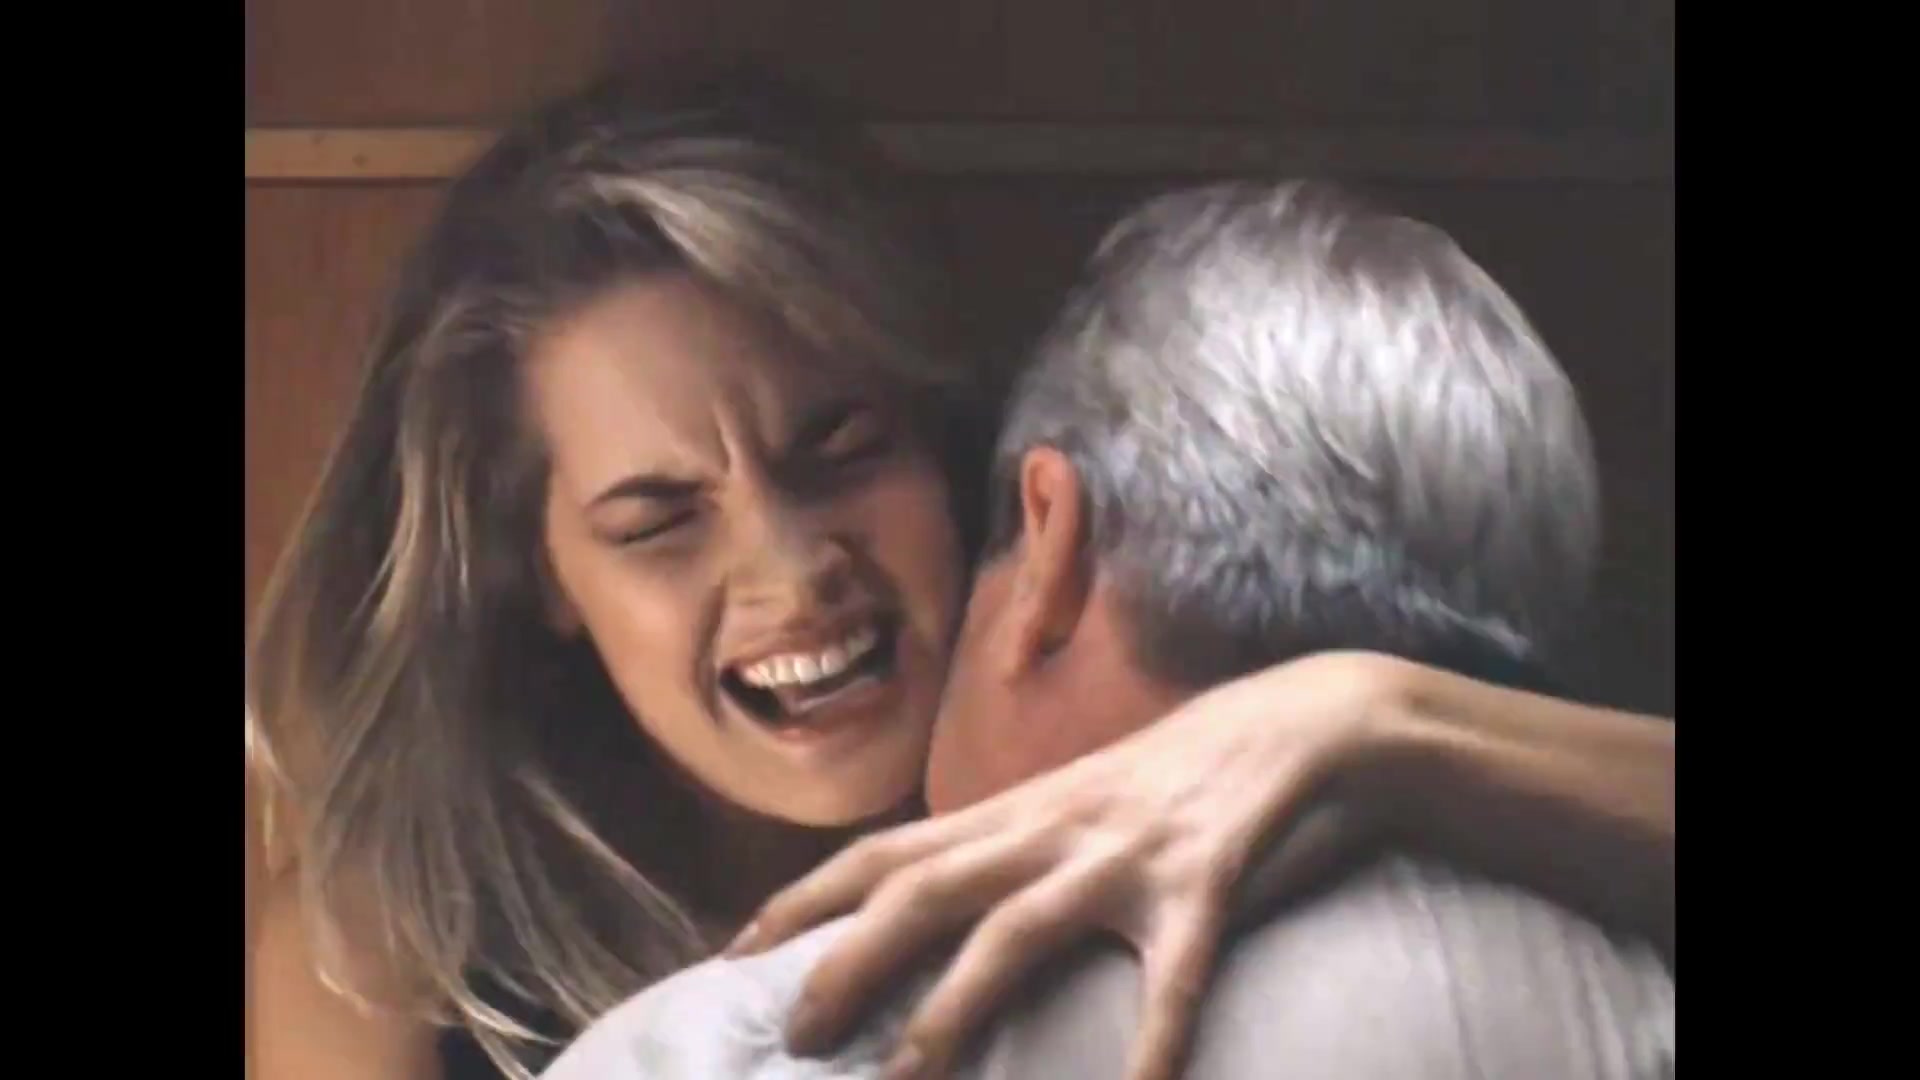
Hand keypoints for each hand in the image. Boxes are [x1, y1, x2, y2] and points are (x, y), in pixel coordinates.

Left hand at [729, 651, 1403, 1079]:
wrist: (1306, 719)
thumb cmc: (1186, 771)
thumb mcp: (1082, 798)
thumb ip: (1015, 844)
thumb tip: (943, 903)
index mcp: (1017, 810)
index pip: (884, 850)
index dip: (804, 901)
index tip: (735, 954)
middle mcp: (1053, 826)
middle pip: (924, 887)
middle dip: (849, 959)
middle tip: (794, 1034)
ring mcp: (1126, 854)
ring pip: (1016, 931)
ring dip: (954, 1008)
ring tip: (903, 1078)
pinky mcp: (1206, 884)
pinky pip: (1174, 978)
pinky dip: (1153, 1046)